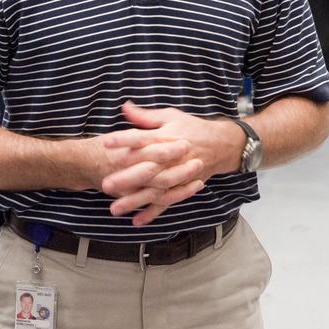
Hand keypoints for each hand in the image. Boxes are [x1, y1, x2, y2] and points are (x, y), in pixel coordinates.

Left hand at [99, 101, 244, 225]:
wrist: (222, 145)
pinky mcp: (183, 187)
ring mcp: (178, 175)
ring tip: (115, 208)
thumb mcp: (170, 116)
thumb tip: (124, 107)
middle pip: (147, 169)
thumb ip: (145, 116)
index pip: (142, 138)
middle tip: (106, 183)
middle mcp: (172, 158)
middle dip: (127, 178)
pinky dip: (153, 213)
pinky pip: (167, 202)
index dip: (124, 140)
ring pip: (155, 190)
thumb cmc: (193, 128)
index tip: (106, 143)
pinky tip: (137, 221)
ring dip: (136, 200)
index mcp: (167, 137)